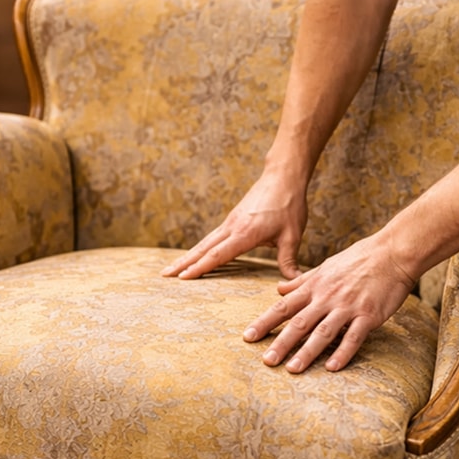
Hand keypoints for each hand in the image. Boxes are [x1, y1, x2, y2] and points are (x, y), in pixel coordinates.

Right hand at [161, 172, 307, 279]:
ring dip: (187, 256)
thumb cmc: (289, 205)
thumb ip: (288, 260)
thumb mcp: (292, 235)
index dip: (200, 268)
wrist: (283, 177)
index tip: (183, 278)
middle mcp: (232, 227)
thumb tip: (294, 281)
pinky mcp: (232, 219)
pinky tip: (194, 255)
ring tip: (171, 268)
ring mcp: (230, 222)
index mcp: (245, 234)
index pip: (218, 254)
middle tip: (164, 275)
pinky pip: (212, 237)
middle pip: (202, 248)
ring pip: (204, 242)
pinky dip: (199, 248)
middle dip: (183, 263)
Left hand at [243, 231, 415, 372]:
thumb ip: (301, 281)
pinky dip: (342, 352)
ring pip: (323, 332)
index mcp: (314, 286)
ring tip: (292, 369)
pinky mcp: (368, 315)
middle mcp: (327, 297)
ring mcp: (348, 306)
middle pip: (299, 323)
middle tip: (266, 361)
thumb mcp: (325, 266)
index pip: (284, 306)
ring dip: (307, 352)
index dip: (265, 322)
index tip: (248, 337)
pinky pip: (353, 336)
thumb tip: (278, 289)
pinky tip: (332, 367)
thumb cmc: (358, 259)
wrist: (392, 252)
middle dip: (281, 343)